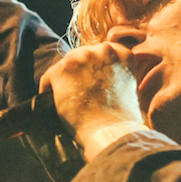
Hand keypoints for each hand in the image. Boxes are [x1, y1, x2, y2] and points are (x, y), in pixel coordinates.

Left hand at [40, 44, 148, 160]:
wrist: (110, 131)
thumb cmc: (123, 118)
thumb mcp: (130, 87)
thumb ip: (117, 73)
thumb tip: (101, 76)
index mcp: (123, 53)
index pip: (102, 52)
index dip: (95, 66)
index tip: (93, 79)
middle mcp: (103, 50)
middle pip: (82, 55)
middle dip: (79, 71)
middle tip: (79, 90)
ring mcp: (81, 58)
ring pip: (66, 64)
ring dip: (65, 79)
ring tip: (68, 97)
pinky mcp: (62, 70)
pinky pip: (49, 77)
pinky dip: (50, 89)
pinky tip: (56, 103)